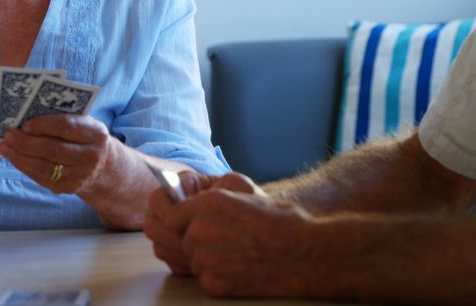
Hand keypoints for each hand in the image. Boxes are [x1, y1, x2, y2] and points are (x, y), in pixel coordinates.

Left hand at [0, 115, 111, 194]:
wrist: (103, 167)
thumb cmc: (84, 138)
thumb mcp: (83, 124)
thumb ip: (62, 120)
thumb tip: (26, 118)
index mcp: (95, 133)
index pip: (66, 127)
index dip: (43, 125)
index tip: (25, 124)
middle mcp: (91, 156)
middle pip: (53, 149)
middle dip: (26, 142)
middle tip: (8, 135)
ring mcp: (80, 175)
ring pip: (44, 167)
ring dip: (20, 157)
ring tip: (4, 147)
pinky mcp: (69, 188)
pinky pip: (42, 178)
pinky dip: (25, 167)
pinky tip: (13, 157)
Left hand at [145, 173, 315, 297]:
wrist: (306, 254)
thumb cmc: (280, 221)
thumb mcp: (243, 193)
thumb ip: (208, 197)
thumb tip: (187, 201)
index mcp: (207, 203)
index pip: (169, 213)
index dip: (178, 219)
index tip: (185, 222)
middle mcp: (200, 230)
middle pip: (181, 239)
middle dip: (196, 240)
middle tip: (223, 241)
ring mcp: (205, 259)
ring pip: (193, 259)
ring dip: (207, 258)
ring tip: (237, 254)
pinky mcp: (214, 283)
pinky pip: (205, 279)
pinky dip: (218, 276)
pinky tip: (240, 269)